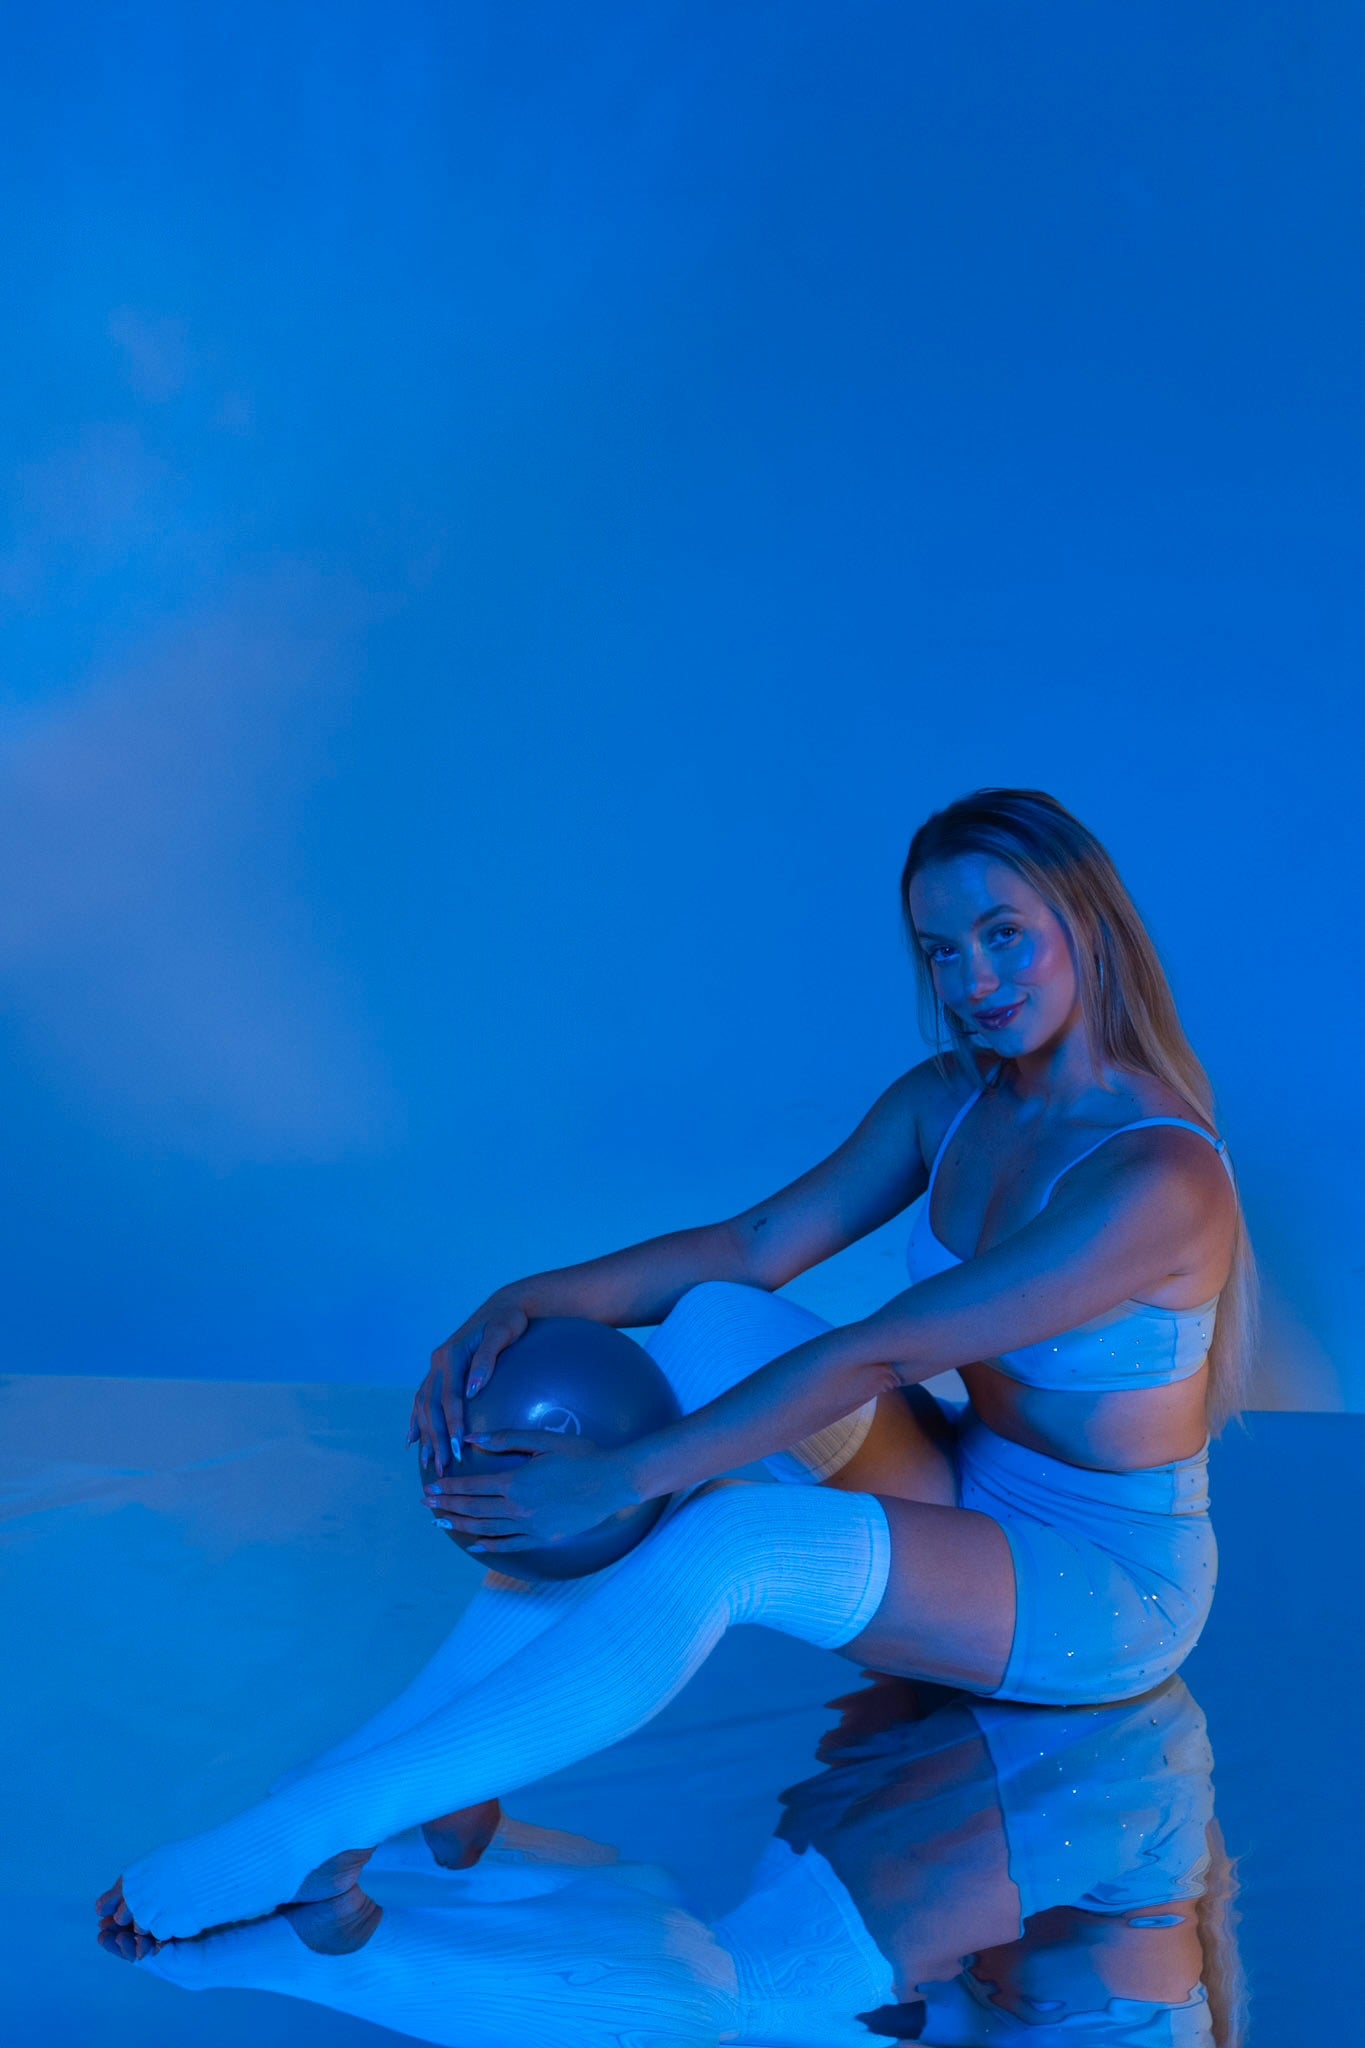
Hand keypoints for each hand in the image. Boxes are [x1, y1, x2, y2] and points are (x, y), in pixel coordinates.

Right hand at [407, 1296, 529, 1476]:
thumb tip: (473, 1390)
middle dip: (435, 1438)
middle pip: (431, 1406)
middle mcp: (437, 1361)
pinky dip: (416, 1419)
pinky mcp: (440, 1371)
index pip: (448, 1397)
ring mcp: (436, 1367)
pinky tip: (412, 1440)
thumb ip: (487, 1360)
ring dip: (425, 1434)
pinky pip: (423, 1399)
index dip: (452, 1424)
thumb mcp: (503, 1333)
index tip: (457, 1449)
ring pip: (423, 1406)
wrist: (504, 1306)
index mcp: (450, 1354)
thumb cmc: (510, 1319)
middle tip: (442, 1466)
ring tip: (428, 1461)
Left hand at [422, 1433, 639, 1553]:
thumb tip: (472, 1439)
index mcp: (516, 1482)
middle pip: (473, 1509)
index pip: (472, 1486)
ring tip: (441, 1523)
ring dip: (460, 1525)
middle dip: (447, 1506)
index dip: (449, 1487)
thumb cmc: (581, 1455)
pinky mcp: (542, 1538)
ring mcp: (530, 1527)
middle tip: (427, 1504)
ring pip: (486, 1529)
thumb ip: (505, 1438)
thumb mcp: (543, 1440)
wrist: (613, 1482)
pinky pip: (509, 1545)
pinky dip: (488, 1546)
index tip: (431, 1487)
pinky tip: (474, 1544)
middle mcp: (518, 1508)